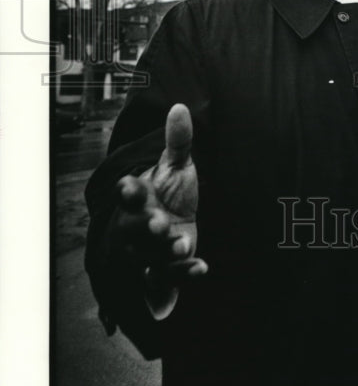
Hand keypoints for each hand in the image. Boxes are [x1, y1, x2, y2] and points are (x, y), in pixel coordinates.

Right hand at [111, 103, 206, 317]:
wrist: (173, 225)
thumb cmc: (170, 192)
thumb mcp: (176, 166)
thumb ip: (178, 141)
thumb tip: (180, 107)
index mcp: (138, 197)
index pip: (127, 194)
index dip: (128, 191)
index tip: (128, 184)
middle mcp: (137, 226)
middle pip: (131, 229)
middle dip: (143, 227)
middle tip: (158, 222)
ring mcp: (149, 251)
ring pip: (148, 256)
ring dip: (164, 252)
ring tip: (181, 245)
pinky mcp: (165, 271)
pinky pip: (169, 278)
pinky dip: (184, 275)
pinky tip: (201, 267)